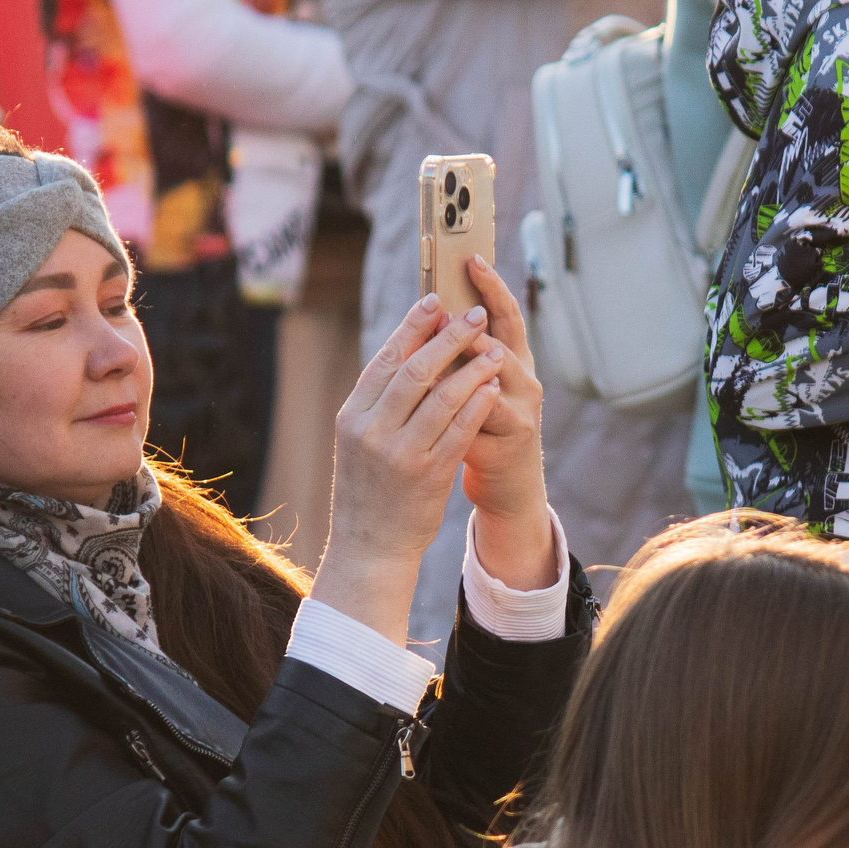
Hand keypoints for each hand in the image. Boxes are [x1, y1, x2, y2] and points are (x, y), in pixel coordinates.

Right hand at [309, 293, 507, 638]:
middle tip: (475, 313)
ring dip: (473, 368)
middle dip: (449, 337)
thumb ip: (381, 400)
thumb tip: (411, 349)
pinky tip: (493, 387)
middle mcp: (372, 431)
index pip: (385, 359)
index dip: (413, 327)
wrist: (369, 546)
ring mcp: (400, 454)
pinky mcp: (427, 475)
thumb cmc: (369, 488)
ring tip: (496, 348)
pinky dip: (477, 405)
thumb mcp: (360, 439)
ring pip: (442, 397)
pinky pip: (459, 431)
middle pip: (415, 370)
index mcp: (352, 415)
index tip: (436, 301)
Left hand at [456, 256, 556, 590]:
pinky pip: (484, 415)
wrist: (508, 489)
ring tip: (447, 338)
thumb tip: (427, 313)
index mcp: (514, 360)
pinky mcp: (511, 441)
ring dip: (471, 358)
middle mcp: (525, 380)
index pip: (506, 314)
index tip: (471, 259)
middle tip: (448, 303)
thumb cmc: (482, 430)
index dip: (492, 286)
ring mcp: (523, 409)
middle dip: (476, 320)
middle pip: (505, 339)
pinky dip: (464, 401)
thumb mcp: (472, 387)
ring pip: (497, 374)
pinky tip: (442, 389)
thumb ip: (458, 356)